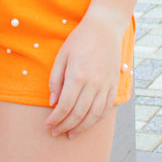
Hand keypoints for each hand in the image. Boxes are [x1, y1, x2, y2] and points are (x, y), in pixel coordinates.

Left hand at [45, 9, 127, 138]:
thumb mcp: (62, 56)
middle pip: (78, 114)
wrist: (104, 28)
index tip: (47, 125)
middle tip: (55, 133)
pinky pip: (106, 109)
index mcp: (77, 75)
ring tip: (70, 134)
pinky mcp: (113, 85)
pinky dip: (96, 120)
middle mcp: (93, 83)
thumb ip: (56, 80)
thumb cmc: (79, 40)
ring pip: (94, 116)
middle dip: (65, 126)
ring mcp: (105, 85)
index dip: (55, 119)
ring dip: (81, 128)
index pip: (64, 106)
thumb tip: (53, 102)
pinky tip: (87, 124)